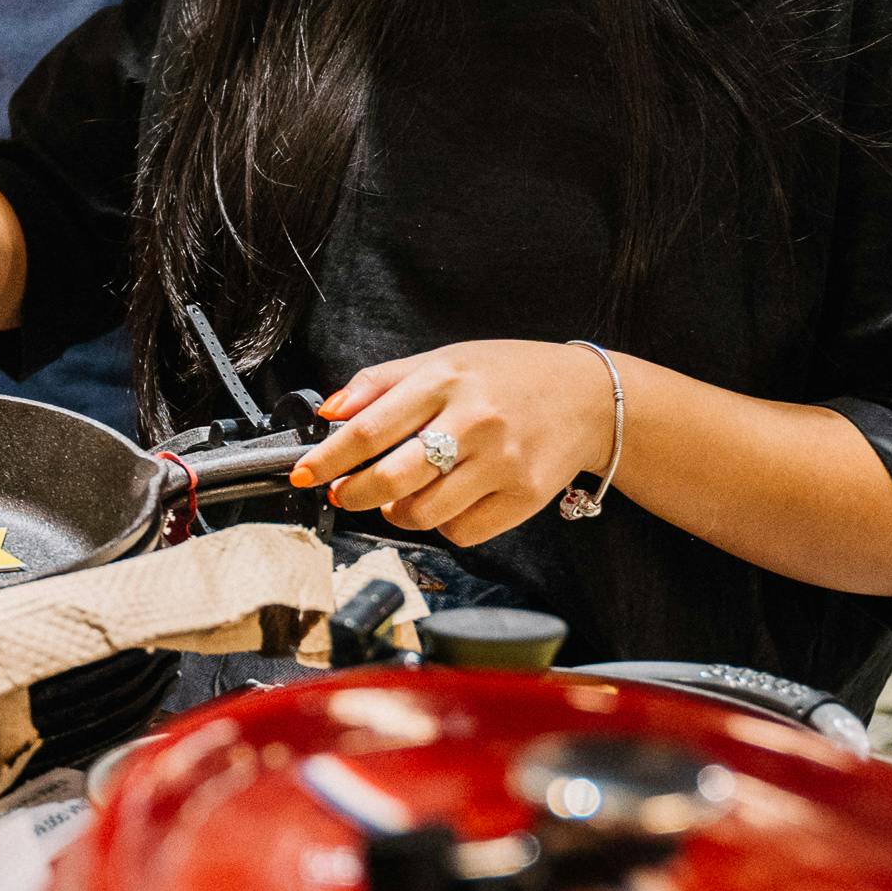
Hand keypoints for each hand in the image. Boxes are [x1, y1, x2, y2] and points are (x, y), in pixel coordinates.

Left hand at [290, 341, 612, 545]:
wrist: (588, 396)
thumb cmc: (508, 375)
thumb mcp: (443, 359)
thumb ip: (381, 383)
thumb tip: (329, 412)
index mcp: (446, 379)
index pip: (369, 429)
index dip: (327, 459)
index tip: (304, 474)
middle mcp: (474, 420)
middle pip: (392, 478)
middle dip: (355, 493)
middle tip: (345, 494)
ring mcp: (502, 462)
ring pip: (424, 513)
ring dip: (397, 514)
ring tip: (398, 498)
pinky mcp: (524, 496)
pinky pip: (462, 531)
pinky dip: (442, 525)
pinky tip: (445, 502)